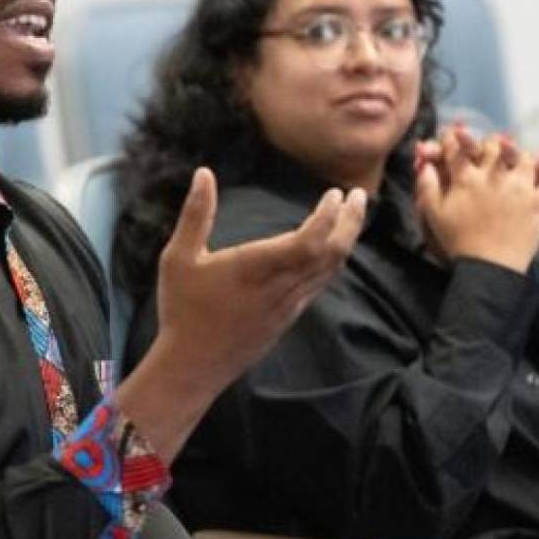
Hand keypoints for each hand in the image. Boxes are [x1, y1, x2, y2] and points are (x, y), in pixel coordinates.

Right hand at [118, 168, 364, 460]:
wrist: (193, 366)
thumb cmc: (182, 309)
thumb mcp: (179, 258)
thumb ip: (196, 214)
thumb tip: (204, 172)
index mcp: (256, 268)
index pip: (309, 241)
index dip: (328, 217)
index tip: (335, 194)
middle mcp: (280, 287)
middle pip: (332, 254)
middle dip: (350, 223)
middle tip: (359, 196)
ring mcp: (288, 305)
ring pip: (329, 270)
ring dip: (345, 240)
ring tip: (351, 216)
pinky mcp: (287, 317)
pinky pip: (319, 284)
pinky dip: (332, 261)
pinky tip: (329, 249)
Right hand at [414, 127, 538, 273]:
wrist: (488, 269)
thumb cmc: (458, 242)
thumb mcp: (433, 215)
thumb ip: (427, 186)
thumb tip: (425, 164)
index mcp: (466, 179)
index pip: (458, 146)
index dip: (453, 138)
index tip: (454, 138)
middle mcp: (494, 177)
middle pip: (495, 145)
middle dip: (490, 144)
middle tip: (490, 149)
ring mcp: (520, 188)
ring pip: (526, 157)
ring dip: (521, 155)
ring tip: (518, 159)